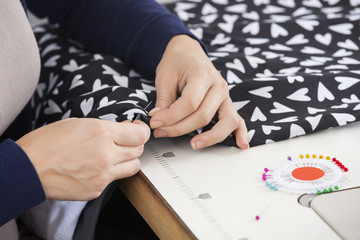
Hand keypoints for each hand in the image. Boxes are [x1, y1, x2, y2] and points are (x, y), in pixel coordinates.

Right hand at [16, 118, 149, 200]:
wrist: (28, 169)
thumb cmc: (47, 143)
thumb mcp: (78, 124)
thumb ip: (105, 127)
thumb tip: (123, 128)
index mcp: (101, 133)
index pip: (139, 134)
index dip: (142, 131)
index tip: (138, 129)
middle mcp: (106, 154)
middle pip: (138, 150)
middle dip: (135, 143)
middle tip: (126, 140)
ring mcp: (103, 174)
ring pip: (133, 167)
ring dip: (129, 159)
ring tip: (116, 155)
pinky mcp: (96, 189)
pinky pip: (114, 180)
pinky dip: (111, 173)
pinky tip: (97, 168)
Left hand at [149, 35, 247, 149]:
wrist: (188, 52)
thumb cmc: (177, 62)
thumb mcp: (165, 77)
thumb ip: (164, 100)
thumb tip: (159, 120)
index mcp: (202, 74)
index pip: (190, 103)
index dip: (171, 116)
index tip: (155, 122)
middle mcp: (218, 86)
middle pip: (203, 116)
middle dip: (180, 128)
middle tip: (161, 131)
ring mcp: (225, 96)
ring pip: (225, 122)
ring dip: (210, 137)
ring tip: (194, 144)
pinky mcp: (226, 104)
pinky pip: (237, 120)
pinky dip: (240, 133)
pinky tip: (241, 144)